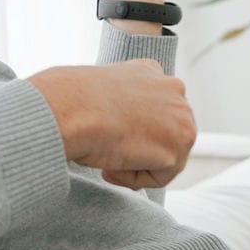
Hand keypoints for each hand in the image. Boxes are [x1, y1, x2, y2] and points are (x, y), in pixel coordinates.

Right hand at [26, 59, 195, 187]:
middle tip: (109, 153)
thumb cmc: (71, 101)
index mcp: (151, 70)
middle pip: (165, 134)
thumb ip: (120, 103)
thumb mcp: (99, 90)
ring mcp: (180, 117)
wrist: (69, 109)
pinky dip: (133, 179)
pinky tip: (111, 166)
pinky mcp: (176, 147)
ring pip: (165, 157)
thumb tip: (118, 125)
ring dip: (136, 165)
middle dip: (140, 148)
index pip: (156, 109)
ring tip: (108, 160)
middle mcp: (172, 89)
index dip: (133, 130)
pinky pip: (158, 177)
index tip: (110, 137)